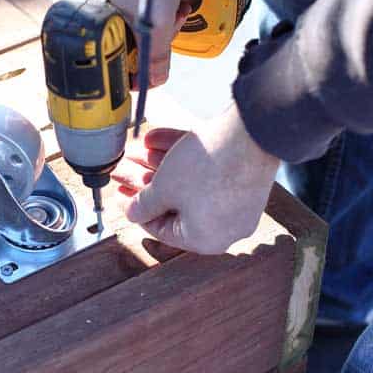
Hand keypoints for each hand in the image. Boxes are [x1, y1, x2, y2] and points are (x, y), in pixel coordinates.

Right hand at [60, 0, 189, 86]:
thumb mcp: (155, 19)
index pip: (98, 67)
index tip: (153, 68)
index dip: (129, 72)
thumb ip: (155, 58)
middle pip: (113, 47)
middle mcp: (70, 10)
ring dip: (153, 26)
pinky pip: (120, 8)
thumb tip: (153, 83)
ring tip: (176, 10)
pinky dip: (143, 10)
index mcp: (73, 25)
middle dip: (149, 44)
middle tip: (172, 29)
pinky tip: (168, 0)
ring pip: (121, 27)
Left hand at [111, 104, 279, 254]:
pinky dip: (182, 156)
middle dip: (146, 182)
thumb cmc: (207, 168)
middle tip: (125, 168)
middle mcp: (224, 226)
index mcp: (204, 240)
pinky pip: (207, 172)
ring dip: (159, 165)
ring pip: (189, 184)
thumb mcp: (163, 189)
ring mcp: (237, 203)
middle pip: (174, 204)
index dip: (136, 210)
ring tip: (136, 148)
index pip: (161, 229)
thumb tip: (133, 214)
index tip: (121, 195)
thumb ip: (144, 205)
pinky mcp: (244, 178)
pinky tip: (154, 138)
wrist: (251, 133)